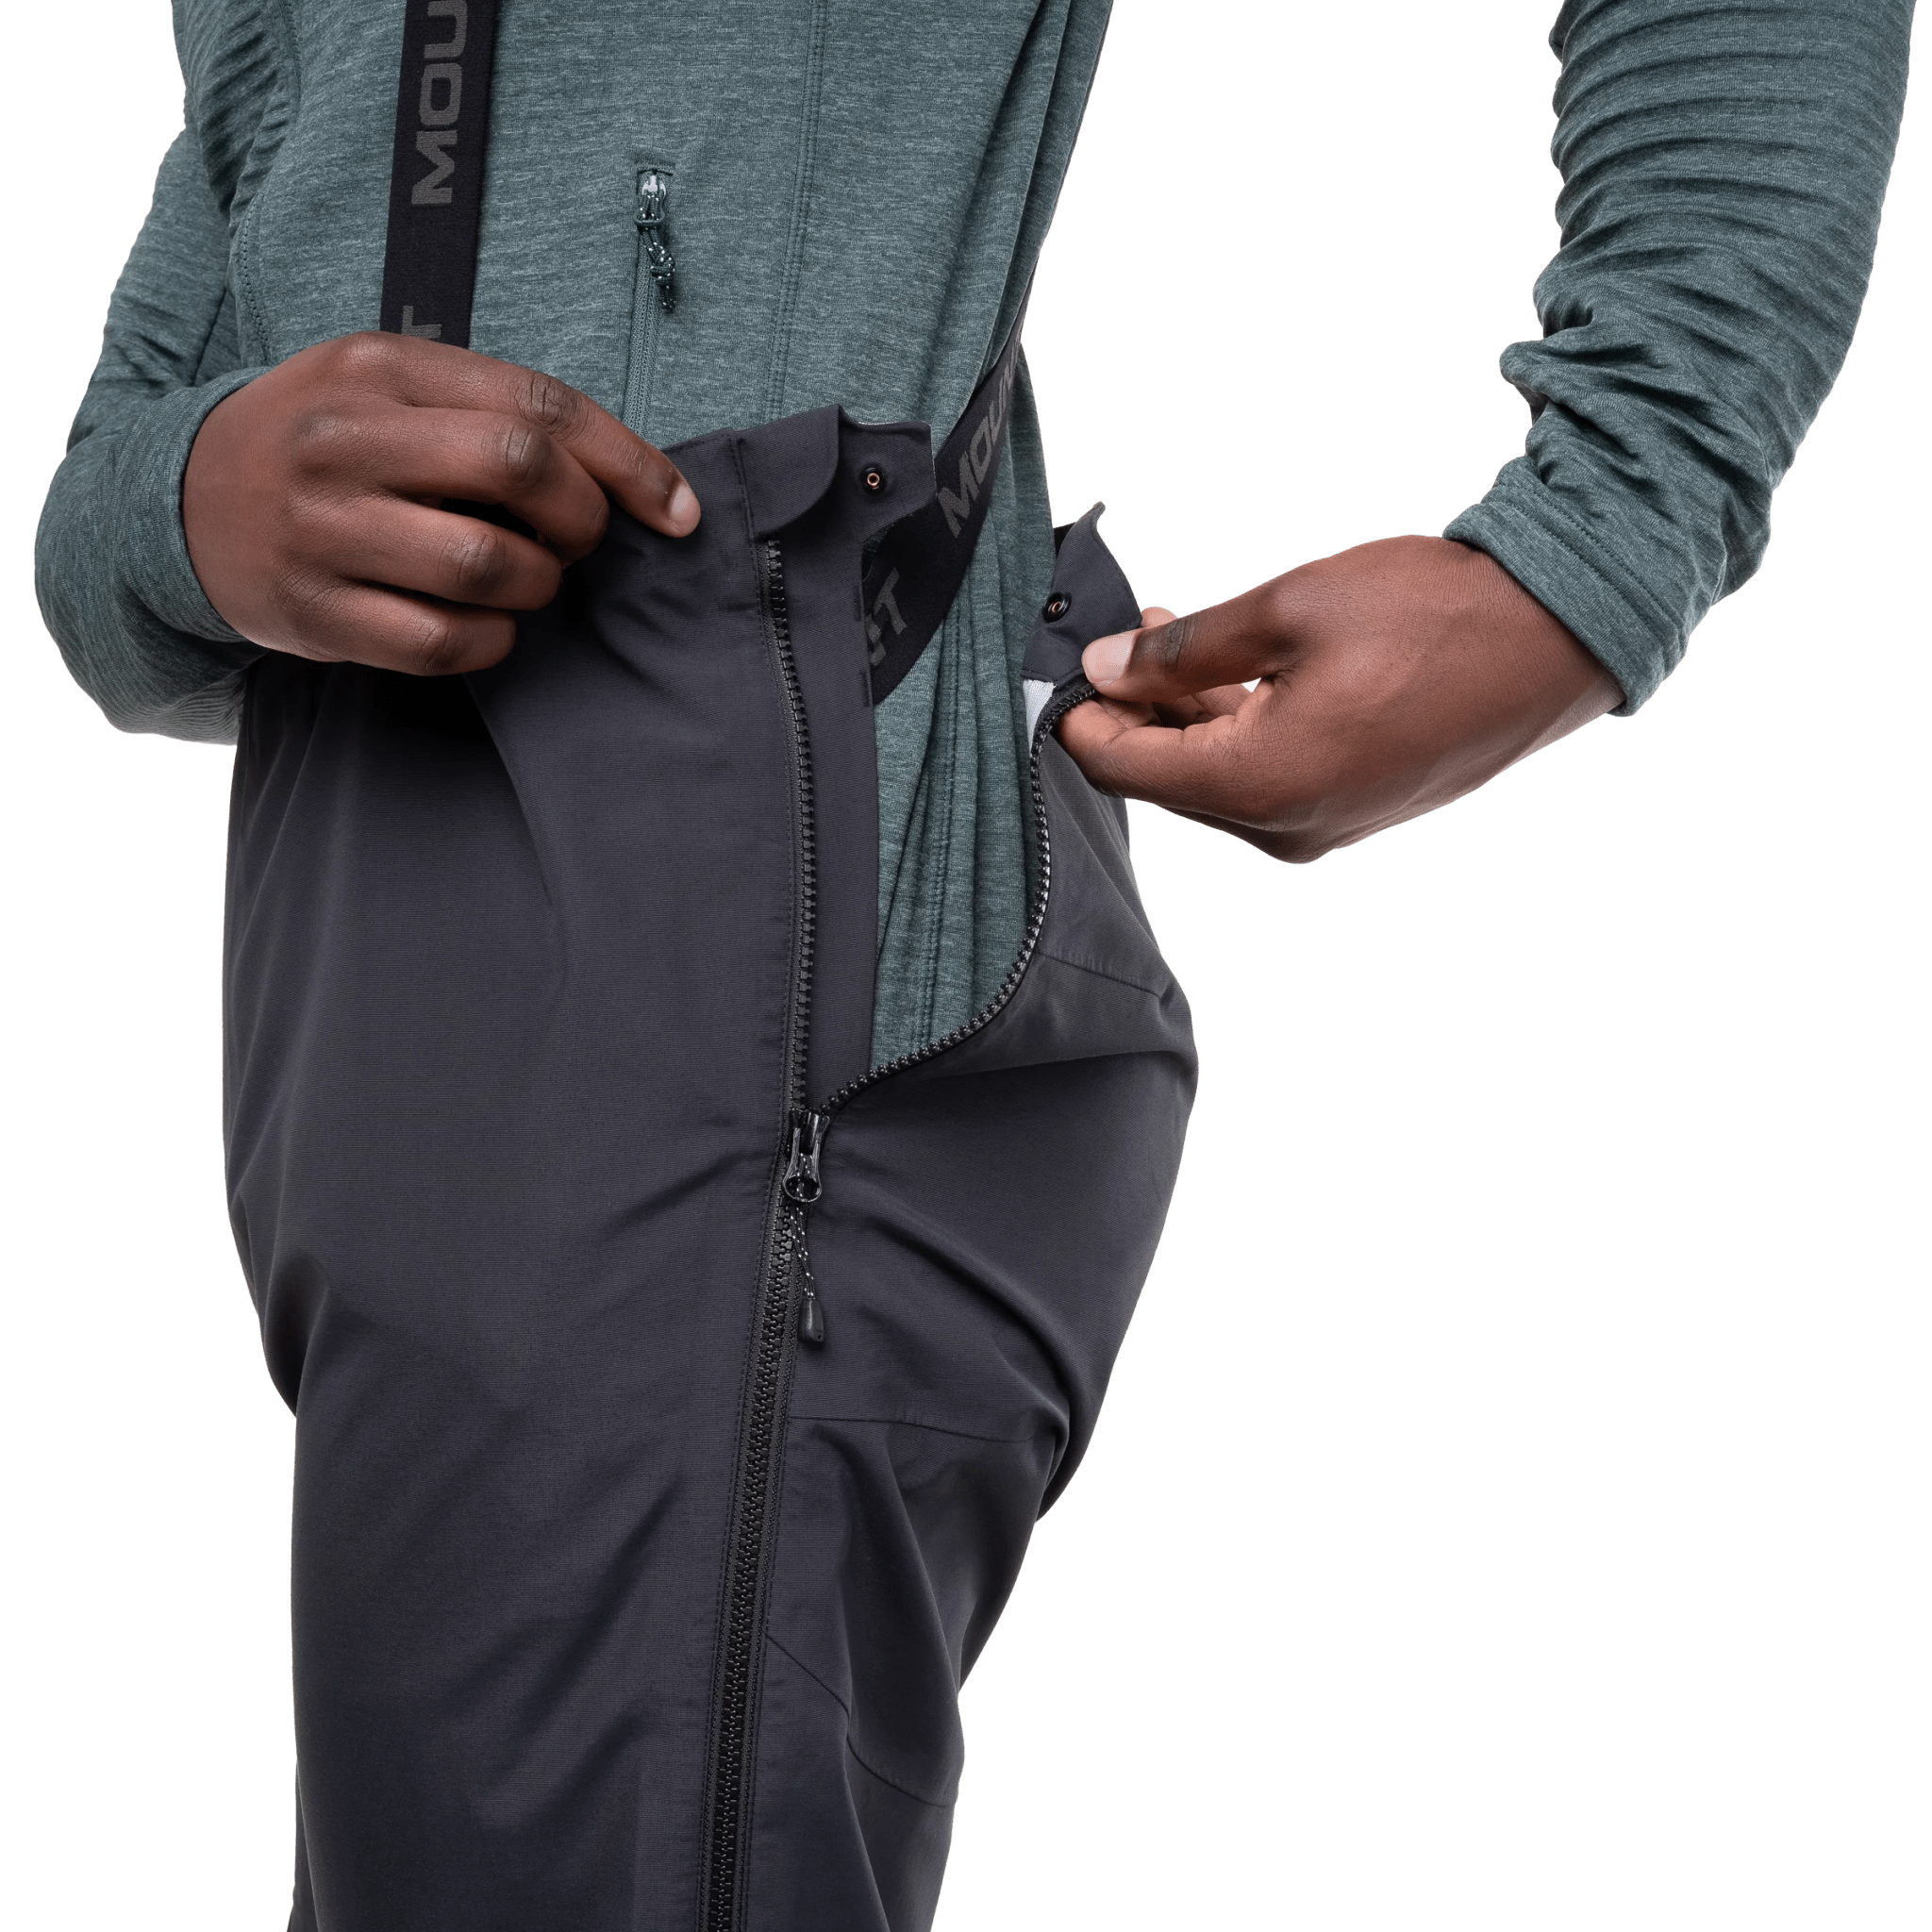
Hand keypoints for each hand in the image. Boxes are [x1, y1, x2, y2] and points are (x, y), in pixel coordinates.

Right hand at [182, 332, 699, 674]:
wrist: (182, 501)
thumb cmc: (328, 445)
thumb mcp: (388, 388)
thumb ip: (491, 410)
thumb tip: (633, 482)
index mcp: (380, 368)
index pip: (537, 405)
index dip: (629, 463)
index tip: (678, 511)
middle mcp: (346, 440)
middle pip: (519, 470)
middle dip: (580, 519)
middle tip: (575, 541)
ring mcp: (323, 529)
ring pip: (486, 564)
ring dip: (538, 586)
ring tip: (527, 581)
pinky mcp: (313, 611)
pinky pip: (440, 642)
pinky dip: (489, 642)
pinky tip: (485, 626)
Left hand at [1057, 535, 1621, 861]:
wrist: (1557, 638)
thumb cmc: (1431, 616)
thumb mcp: (1288, 610)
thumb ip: (1185, 648)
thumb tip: (1108, 667)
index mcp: (1257, 786)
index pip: (1122, 768)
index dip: (1082, 716)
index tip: (1067, 660)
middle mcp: (1282, 829)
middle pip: (1166, 778)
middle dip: (1136, 708)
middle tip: (1127, 628)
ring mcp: (1319, 829)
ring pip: (1214, 776)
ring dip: (1186, 712)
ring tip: (1175, 634)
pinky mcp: (1349, 812)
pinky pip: (1263, 778)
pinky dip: (1236, 728)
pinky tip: (1235, 671)